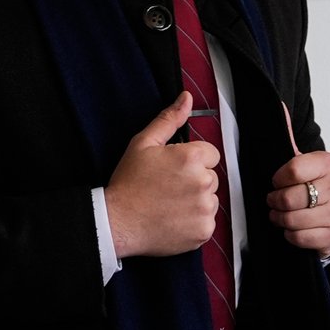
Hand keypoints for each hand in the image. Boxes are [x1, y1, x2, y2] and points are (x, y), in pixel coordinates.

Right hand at [105, 91, 220, 258]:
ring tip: (170, 202)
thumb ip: (169, 119)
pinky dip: (194, 220)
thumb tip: (186, 99)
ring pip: (210, 198)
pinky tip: (174, 217)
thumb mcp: (144, 142)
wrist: (119, 222)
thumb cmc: (130, 181)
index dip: (192, 158)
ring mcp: (204, 209)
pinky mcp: (203, 231)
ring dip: (196, 199)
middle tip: (169, 185)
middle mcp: (203, 182)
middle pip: (210, 175)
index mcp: (191, 158)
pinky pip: (207, 220)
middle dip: (194, 178)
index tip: (175, 167)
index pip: (210, 153)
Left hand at [266, 101, 329, 256]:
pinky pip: (301, 238)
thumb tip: (277, 105)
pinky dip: (291, 235)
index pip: (293, 170)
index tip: (275, 181)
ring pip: (293, 219)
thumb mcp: (299, 159)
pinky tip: (292, 228)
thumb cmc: (310, 183)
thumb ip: (287, 135)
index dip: (277, 179)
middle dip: (275, 201)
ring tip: (280, 214)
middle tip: (273, 200)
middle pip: (291, 197)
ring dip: (280, 219)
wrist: (329, 212)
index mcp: (328, 162)